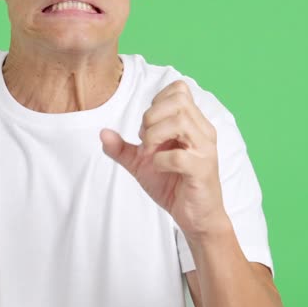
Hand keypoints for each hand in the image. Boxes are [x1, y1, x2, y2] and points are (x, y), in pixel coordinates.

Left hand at [100, 80, 226, 236]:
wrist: (195, 217)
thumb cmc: (173, 185)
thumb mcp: (142, 164)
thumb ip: (122, 148)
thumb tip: (102, 133)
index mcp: (193, 123)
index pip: (179, 89)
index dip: (157, 102)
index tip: (147, 126)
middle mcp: (203, 131)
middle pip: (179, 100)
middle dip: (151, 117)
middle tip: (145, 140)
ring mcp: (205, 150)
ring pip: (180, 122)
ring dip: (155, 135)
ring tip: (150, 153)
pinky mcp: (202, 170)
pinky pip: (179, 156)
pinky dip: (161, 160)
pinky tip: (159, 168)